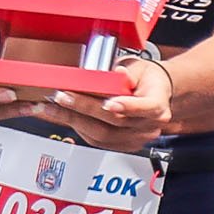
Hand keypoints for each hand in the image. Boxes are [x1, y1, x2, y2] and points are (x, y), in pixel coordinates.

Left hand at [47, 52, 173, 151]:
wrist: (153, 93)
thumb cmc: (144, 79)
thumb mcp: (138, 67)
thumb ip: (127, 71)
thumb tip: (115, 73)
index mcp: (158, 103)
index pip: (147, 107)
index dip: (128, 106)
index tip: (108, 103)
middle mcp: (150, 125)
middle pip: (116, 121)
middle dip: (85, 108)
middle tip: (63, 97)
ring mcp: (137, 138)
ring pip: (103, 135)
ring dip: (74, 120)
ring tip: (54, 108)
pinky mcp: (123, 145)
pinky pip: (97, 141)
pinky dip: (79, 128)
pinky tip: (65, 117)